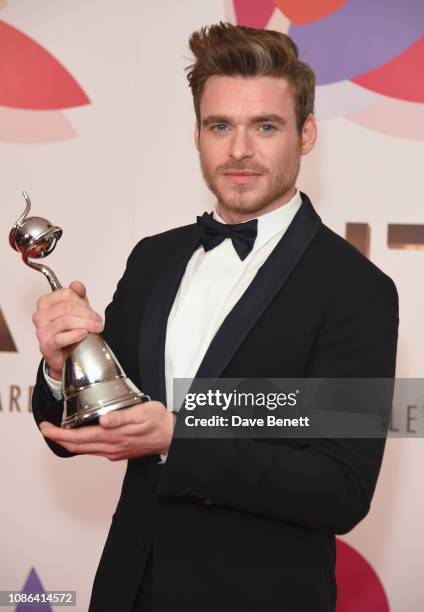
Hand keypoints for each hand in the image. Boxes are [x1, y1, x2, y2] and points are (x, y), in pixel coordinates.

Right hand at [32, 280, 103, 379]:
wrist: (65, 354)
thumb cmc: (69, 330)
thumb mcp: (76, 309)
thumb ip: (78, 295)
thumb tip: (77, 284)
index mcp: (45, 303)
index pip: (66, 294)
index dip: (82, 302)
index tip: (92, 311)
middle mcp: (40, 315)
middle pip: (67, 307)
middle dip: (87, 314)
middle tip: (98, 321)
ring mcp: (41, 331)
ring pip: (66, 321)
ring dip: (86, 324)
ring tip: (96, 328)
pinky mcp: (46, 345)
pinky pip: (60, 338)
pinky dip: (75, 335)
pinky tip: (84, 334)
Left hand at [39, 401, 174, 459]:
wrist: (172, 436)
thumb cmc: (158, 421)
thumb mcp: (142, 413)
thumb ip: (122, 417)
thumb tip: (104, 420)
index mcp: (113, 436)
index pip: (78, 438)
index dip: (59, 434)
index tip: (46, 428)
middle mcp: (110, 447)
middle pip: (77, 446)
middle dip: (58, 438)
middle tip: (45, 428)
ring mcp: (114, 452)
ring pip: (84, 449)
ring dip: (68, 442)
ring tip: (58, 432)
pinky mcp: (118, 452)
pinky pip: (94, 450)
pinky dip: (81, 444)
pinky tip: (80, 437)